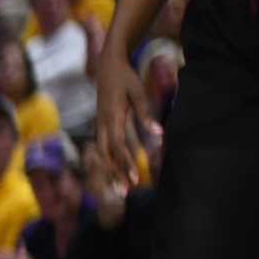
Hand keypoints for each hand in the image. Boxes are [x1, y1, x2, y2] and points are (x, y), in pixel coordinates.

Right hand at [92, 43, 155, 187]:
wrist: (107, 66)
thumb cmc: (125, 78)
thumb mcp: (137, 92)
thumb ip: (145, 114)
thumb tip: (159, 134)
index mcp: (111, 118)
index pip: (118, 147)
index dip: (126, 163)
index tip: (135, 178)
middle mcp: (102, 125)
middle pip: (107, 156)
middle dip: (116, 174)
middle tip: (125, 192)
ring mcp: (99, 125)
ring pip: (103, 154)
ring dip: (111, 171)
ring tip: (119, 187)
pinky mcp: (101, 125)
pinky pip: (104, 147)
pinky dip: (110, 161)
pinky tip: (117, 171)